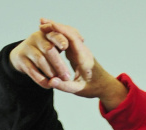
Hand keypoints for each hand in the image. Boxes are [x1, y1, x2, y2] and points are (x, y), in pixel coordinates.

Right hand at [9, 20, 123, 101]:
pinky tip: (49, 32)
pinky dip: (59, 33)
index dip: (60, 31)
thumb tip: (51, 82)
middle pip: (70, 32)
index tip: (47, 26)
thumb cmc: (93, 88)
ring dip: (57, 28)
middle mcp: (83, 50)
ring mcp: (81, 49)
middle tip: (40, 23)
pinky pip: (68, 38)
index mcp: (84, 59)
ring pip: (69, 33)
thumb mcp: (78, 91)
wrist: (104, 86)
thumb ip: (64, 86)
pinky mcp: (78, 50)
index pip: (72, 39)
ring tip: (43, 25)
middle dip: (56, 26)